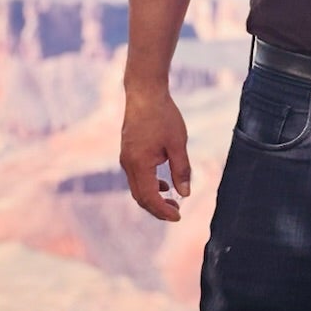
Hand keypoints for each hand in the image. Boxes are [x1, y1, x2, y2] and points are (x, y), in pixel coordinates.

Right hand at [121, 87, 190, 222]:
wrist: (144, 93)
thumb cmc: (163, 116)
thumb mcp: (178, 143)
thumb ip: (181, 170)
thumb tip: (185, 194)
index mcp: (140, 164)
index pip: (150, 197)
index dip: (163, 211)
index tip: (179, 216)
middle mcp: (128, 164)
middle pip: (140, 197)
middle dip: (158, 208)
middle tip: (177, 213)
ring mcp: (126, 158)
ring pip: (137, 188)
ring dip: (153, 197)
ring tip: (172, 200)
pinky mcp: (128, 152)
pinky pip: (136, 177)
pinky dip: (148, 185)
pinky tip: (163, 183)